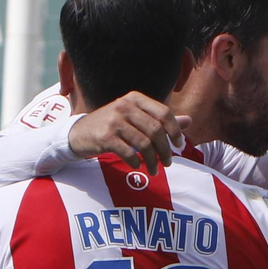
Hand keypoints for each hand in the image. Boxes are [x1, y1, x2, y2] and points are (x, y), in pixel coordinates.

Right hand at [68, 92, 189, 173]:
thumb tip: (189, 121)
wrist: (79, 133)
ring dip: (152, 160)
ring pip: (144, 143)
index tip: (179, 145)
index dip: (175, 130)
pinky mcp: (105, 136)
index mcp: (135, 98)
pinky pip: (129, 152)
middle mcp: (125, 106)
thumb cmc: (111, 126)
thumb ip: (160, 119)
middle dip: (165, 149)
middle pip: (156, 130)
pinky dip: (136, 162)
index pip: (164, 113)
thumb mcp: (135, 118)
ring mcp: (114, 120)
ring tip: (153, 169)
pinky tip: (136, 166)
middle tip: (167, 162)